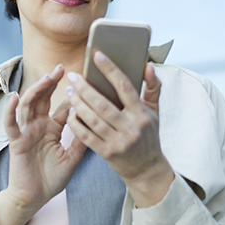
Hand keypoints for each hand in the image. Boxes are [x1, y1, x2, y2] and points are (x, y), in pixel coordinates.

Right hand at [0, 65, 85, 224]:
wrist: (34, 198)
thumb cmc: (50, 179)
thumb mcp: (72, 159)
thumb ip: (81, 141)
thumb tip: (98, 124)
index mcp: (52, 129)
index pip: (61, 107)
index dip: (71, 95)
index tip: (83, 81)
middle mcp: (38, 127)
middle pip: (43, 99)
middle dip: (51, 83)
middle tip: (61, 68)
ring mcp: (26, 132)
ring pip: (28, 106)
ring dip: (36, 90)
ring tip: (46, 78)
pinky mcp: (16, 142)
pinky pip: (11, 124)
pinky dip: (10, 110)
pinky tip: (14, 97)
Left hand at [65, 52, 173, 206]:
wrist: (147, 170)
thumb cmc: (148, 136)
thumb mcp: (155, 113)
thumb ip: (152, 88)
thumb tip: (148, 65)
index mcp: (142, 114)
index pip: (125, 87)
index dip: (110, 69)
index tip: (97, 55)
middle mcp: (131, 127)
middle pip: (103, 104)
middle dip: (85, 88)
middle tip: (73, 76)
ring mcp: (118, 142)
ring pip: (92, 119)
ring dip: (77, 104)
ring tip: (69, 92)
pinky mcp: (107, 153)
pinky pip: (86, 136)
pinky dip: (76, 124)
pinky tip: (70, 113)